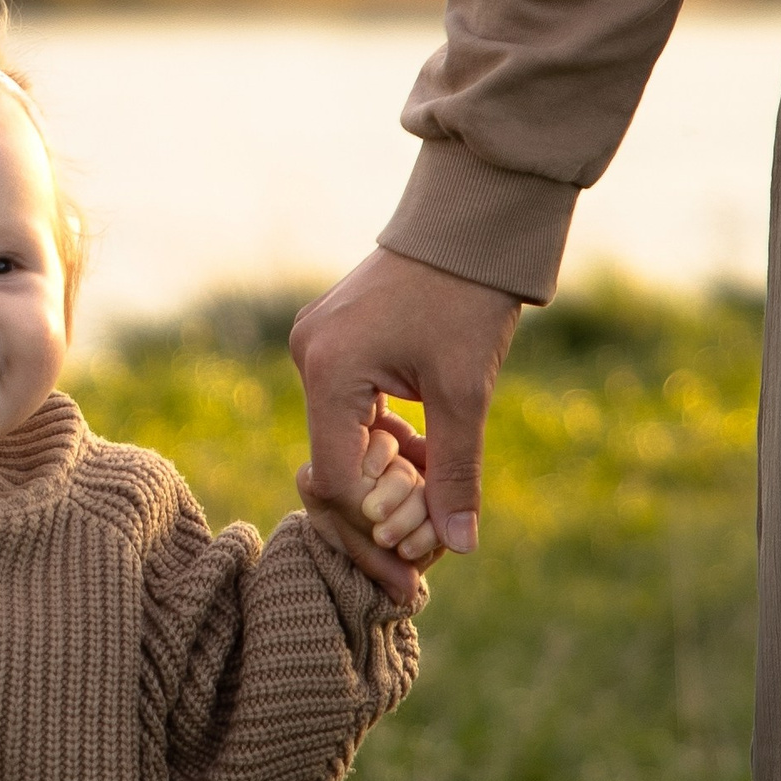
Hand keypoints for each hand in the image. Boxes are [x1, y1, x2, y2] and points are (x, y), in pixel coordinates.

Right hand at [289, 246, 522, 604]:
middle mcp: (308, 356)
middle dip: (377, 511)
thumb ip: (455, 472)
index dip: (375, 524)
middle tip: (421, 555)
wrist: (472, 223)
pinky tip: (421, 456)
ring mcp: (316, 345)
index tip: (416, 556)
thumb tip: (458, 545)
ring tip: (431, 504)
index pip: (336, 477)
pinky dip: (382, 440)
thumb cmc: (470, 298)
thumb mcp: (465, 392)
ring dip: (384, 475)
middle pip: (332, 464)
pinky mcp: (335, 340)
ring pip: (341, 440)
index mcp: (329, 369)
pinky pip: (348, 411)